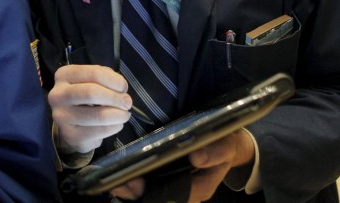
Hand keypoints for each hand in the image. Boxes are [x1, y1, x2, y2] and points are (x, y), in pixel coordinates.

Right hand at [48, 64, 131, 153]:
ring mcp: (61, 116)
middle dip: (116, 98)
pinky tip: (116, 124)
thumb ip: (106, 79)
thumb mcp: (92, 81)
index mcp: (64, 75)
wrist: (72, 125)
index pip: (94, 73)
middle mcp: (58, 94)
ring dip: (119, 115)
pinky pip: (100, 131)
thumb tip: (121, 92)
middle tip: (127, 103)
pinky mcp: (70, 135)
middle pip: (92, 92)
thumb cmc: (85, 98)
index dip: (115, 81)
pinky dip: (114, 127)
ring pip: (99, 115)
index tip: (123, 88)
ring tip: (124, 114)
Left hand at [109, 129, 255, 201]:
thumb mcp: (226, 147)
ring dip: (130, 188)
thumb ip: (215, 152)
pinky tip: (118, 170)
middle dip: (135, 193)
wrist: (224, 142)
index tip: (135, 184)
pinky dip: (132, 177)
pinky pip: (145, 180)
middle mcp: (180, 190)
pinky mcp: (162, 173)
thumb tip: (197, 156)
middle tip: (119, 183)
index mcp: (197, 189)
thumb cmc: (224, 145)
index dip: (152, 194)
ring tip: (114, 180)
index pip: (173, 197)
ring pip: (147, 192)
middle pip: (154, 198)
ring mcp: (170, 183)